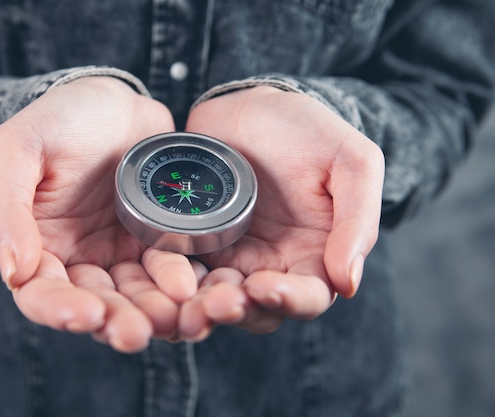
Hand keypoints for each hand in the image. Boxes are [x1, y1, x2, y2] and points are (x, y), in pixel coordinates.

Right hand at [0, 76, 198, 351]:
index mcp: (38, 245)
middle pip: (95, 304)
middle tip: (137, 333)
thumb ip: (7, 208)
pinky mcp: (156, 242)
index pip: (41, 293)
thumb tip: (14, 271)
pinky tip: (192, 289)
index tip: (86, 314)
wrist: (113, 99)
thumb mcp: (18, 149)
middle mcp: (79, 258)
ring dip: (152, 312)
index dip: (59, 309)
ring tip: (172, 317)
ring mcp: (120, 253)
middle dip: (115, 321)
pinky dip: (179, 283)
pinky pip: (169, 269)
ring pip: (135, 295)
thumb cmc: (58, 119)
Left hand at [178, 86, 384, 338]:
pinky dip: (169, 280)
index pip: (308, 295)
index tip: (263, 287)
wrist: (253, 104)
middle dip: (234, 310)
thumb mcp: (351, 162)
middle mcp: (271, 264)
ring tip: (182, 305)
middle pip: (255, 308)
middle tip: (211, 306)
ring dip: (198, 306)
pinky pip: (180, 269)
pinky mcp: (195, 241)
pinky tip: (156, 280)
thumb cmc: (310, 131)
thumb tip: (348, 283)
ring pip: (213, 296)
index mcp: (313, 255)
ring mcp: (230, 255)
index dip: (289, 300)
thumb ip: (357, 219)